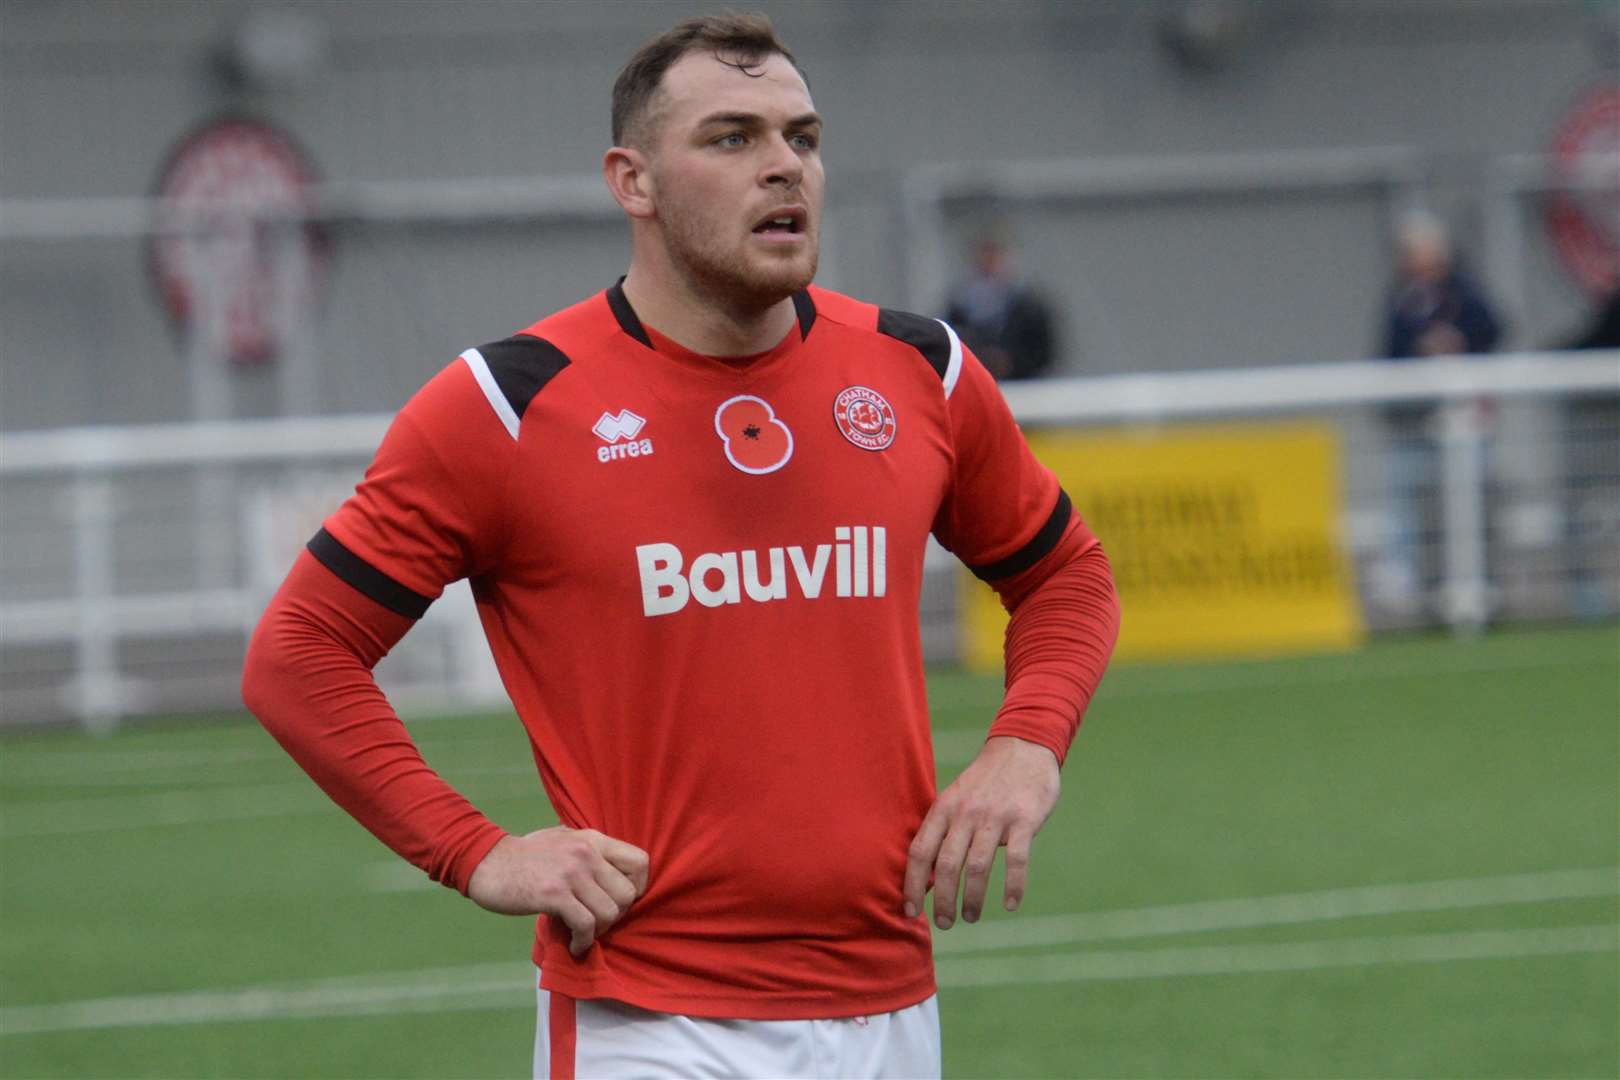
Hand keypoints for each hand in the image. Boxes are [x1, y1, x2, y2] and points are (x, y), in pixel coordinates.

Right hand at [467, 827, 649, 956]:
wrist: (486, 862)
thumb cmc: (525, 855)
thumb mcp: (563, 839)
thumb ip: (589, 851)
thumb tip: (613, 873)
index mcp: (593, 839)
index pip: (641, 862)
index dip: (638, 887)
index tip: (620, 901)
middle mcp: (586, 853)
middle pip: (628, 894)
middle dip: (616, 915)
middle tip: (597, 922)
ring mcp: (571, 873)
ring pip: (610, 913)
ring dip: (598, 931)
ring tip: (582, 934)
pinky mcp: (553, 894)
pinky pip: (585, 925)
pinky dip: (583, 942)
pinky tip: (573, 945)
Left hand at [903, 736, 1059, 928]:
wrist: (1023, 748)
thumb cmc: (985, 782)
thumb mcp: (955, 798)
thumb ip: (941, 832)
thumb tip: (926, 879)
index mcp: (944, 808)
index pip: (920, 851)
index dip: (912, 885)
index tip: (910, 912)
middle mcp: (966, 813)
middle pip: (945, 864)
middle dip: (942, 900)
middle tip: (943, 924)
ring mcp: (995, 816)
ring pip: (977, 866)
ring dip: (972, 899)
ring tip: (970, 918)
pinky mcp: (1025, 820)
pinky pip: (1017, 860)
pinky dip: (1013, 886)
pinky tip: (1010, 904)